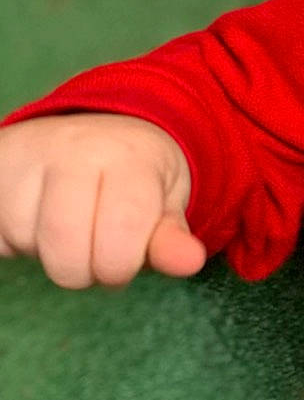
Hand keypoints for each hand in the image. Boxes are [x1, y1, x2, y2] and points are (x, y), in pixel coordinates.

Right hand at [0, 112, 205, 287]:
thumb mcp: (165, 202)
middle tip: (94, 251)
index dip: (121, 266)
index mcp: (128, 158)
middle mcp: (73, 148)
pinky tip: (35, 219)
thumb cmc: (136, 176)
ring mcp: (26, 154)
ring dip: (46, 252)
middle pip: (65, 252)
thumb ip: (171, 238)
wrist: (92, 129)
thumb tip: (189, 263)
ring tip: (66, 225)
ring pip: (24, 242)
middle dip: (83, 271)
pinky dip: (13, 241)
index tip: (126, 257)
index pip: (120, 237)